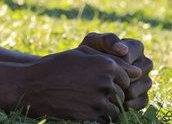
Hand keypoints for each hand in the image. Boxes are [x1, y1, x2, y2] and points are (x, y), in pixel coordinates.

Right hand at [17, 47, 133, 122]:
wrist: (34, 85)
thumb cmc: (58, 65)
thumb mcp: (84, 54)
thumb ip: (113, 60)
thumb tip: (138, 72)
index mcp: (106, 64)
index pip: (127, 78)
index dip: (117, 81)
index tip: (102, 81)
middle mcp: (105, 82)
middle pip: (122, 95)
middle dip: (113, 95)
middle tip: (94, 93)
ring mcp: (97, 101)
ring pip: (116, 110)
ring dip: (108, 108)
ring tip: (92, 102)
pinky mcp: (88, 117)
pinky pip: (105, 121)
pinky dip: (100, 118)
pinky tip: (87, 111)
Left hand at [79, 33, 152, 109]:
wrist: (81, 75)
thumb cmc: (89, 55)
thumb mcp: (94, 42)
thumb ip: (108, 40)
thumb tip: (123, 50)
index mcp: (135, 47)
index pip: (134, 51)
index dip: (119, 60)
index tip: (106, 66)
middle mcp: (142, 62)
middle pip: (143, 68)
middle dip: (127, 76)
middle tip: (112, 82)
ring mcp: (144, 79)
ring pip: (146, 83)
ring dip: (132, 90)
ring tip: (116, 94)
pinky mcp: (142, 95)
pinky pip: (144, 100)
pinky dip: (134, 103)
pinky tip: (120, 104)